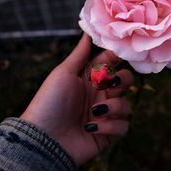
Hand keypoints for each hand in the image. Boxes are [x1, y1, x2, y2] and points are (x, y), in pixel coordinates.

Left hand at [20, 34, 132, 165]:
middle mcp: (99, 94)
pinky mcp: (107, 134)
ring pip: (127, 104)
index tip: (121, 52)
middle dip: (123, 80)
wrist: (43, 139)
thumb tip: (87, 30)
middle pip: (126, 80)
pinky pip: (123, 127)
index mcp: (89, 78)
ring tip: (95, 112)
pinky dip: (110, 127)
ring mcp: (105, 114)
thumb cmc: (50, 102)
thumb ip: (80, 53)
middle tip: (111, 83)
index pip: (111, 62)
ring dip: (114, 106)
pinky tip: (91, 128)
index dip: (118, 56)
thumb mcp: (64, 73)